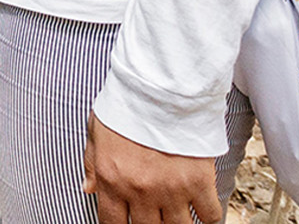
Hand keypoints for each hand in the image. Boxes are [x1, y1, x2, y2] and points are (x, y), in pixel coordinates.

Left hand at [84, 114, 223, 223]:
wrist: (160, 88)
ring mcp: (172, 190)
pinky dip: (209, 218)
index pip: (112, 223)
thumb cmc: (127, 106)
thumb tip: (88, 189)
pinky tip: (203, 213)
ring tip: (175, 215)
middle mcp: (141, 190)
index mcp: (112, 179)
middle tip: (153, 217)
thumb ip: (92, 164)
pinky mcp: (200, 183)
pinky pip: (210, 216)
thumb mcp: (97, 131)